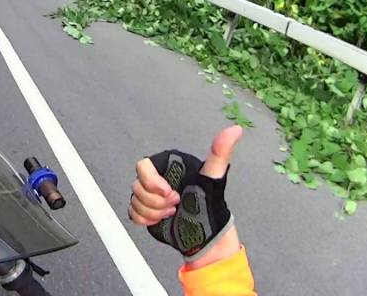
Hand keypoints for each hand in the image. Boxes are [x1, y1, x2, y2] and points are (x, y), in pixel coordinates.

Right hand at [129, 126, 242, 266]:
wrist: (203, 235)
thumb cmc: (209, 205)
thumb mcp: (214, 178)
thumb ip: (220, 153)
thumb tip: (235, 131)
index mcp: (169, 166)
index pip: (143, 166)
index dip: (152, 182)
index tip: (169, 192)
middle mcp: (157, 178)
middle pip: (137, 186)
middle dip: (156, 201)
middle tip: (175, 204)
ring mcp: (150, 195)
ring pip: (134, 200)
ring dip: (152, 212)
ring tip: (171, 213)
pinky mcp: (145, 210)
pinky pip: (131, 211)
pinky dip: (144, 219)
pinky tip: (160, 220)